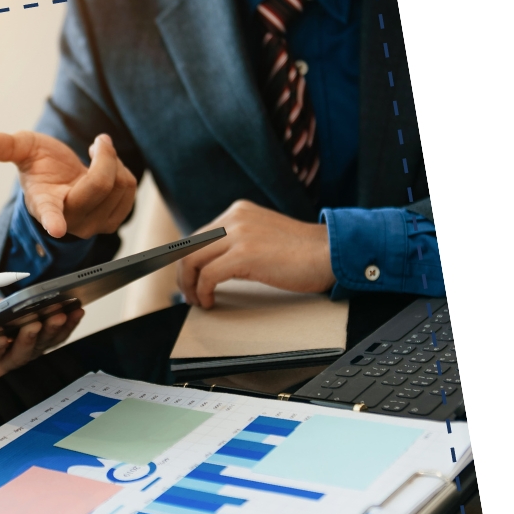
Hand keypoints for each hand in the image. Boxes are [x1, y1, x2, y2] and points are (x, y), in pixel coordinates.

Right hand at [0, 131, 136, 238]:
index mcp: (44, 204)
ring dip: (115, 162)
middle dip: (105, 155)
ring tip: (98, 158)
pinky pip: (129, 190)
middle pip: (102, 184)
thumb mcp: (23, 149)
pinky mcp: (112, 222)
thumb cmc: (41, 166)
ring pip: (121, 185)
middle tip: (98, 142)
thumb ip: (6, 146)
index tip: (57, 229)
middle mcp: (69, 221)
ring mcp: (92, 225)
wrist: (60, 183)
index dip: (54, 221)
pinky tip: (107, 171)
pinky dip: (122, 172)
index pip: (50, 215)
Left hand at [177, 199, 335, 307]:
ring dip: (189, 285)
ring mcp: (239, 234)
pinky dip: (203, 291)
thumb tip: (212, 266)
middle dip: (184, 274)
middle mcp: (235, 218)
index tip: (188, 280)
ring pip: (193, 260)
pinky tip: (210, 301)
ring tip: (197, 300)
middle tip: (189, 294)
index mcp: (238, 212)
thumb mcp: (262, 238)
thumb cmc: (301, 254)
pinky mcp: (244, 254)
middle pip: (190, 247)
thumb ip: (238, 244)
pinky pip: (208, 275)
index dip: (188, 261)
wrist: (329, 254)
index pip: (198, 236)